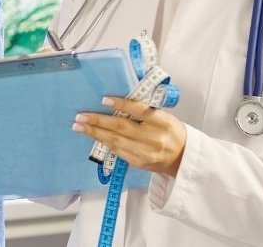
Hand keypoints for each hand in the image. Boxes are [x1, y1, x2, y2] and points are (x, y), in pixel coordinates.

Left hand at [72, 97, 187, 176]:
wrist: (183, 158)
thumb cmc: (171, 132)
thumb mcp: (164, 117)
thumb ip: (144, 112)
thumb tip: (117, 103)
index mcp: (162, 122)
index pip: (139, 110)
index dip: (121, 105)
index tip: (104, 99)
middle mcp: (153, 138)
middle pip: (121, 127)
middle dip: (98, 121)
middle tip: (80, 116)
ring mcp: (145, 153)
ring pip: (115, 141)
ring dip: (95, 133)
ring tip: (79, 126)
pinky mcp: (139, 163)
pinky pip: (118, 151)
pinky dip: (104, 143)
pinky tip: (93, 136)